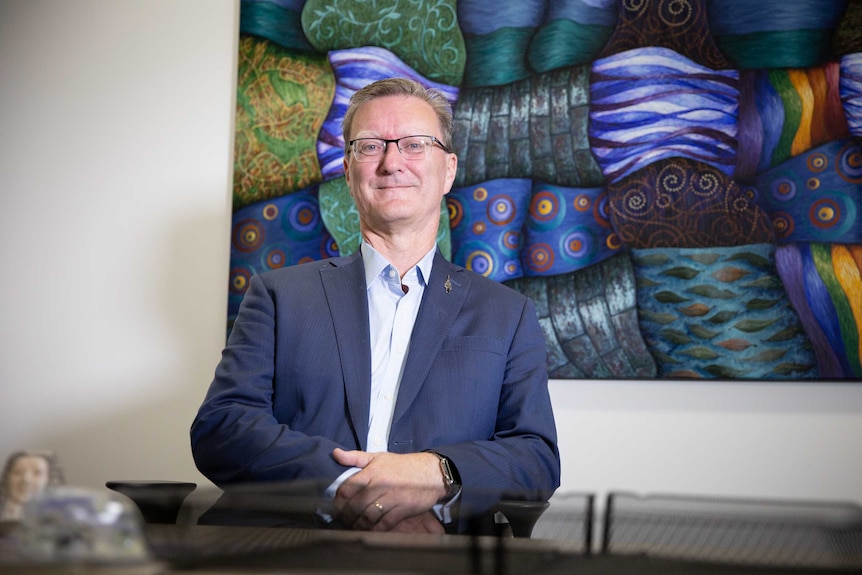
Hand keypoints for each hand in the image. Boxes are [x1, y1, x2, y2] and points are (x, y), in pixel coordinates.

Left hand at [331, 448, 445, 530]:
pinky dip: (374, 530)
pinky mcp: (402, 510)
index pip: (347, 489)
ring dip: (358, 525)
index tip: (336, 507)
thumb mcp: (378, 457)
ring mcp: (392, 498)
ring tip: (354, 526)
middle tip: (343, 520)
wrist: (431, 472)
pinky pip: (384, 524)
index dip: (338, 501)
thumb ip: (355, 457)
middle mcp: (380, 485)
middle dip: (346, 516)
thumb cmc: (402, 465)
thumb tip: (335, 454)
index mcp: (372, 471)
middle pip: (355, 506)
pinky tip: (370, 530)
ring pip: (368, 517)